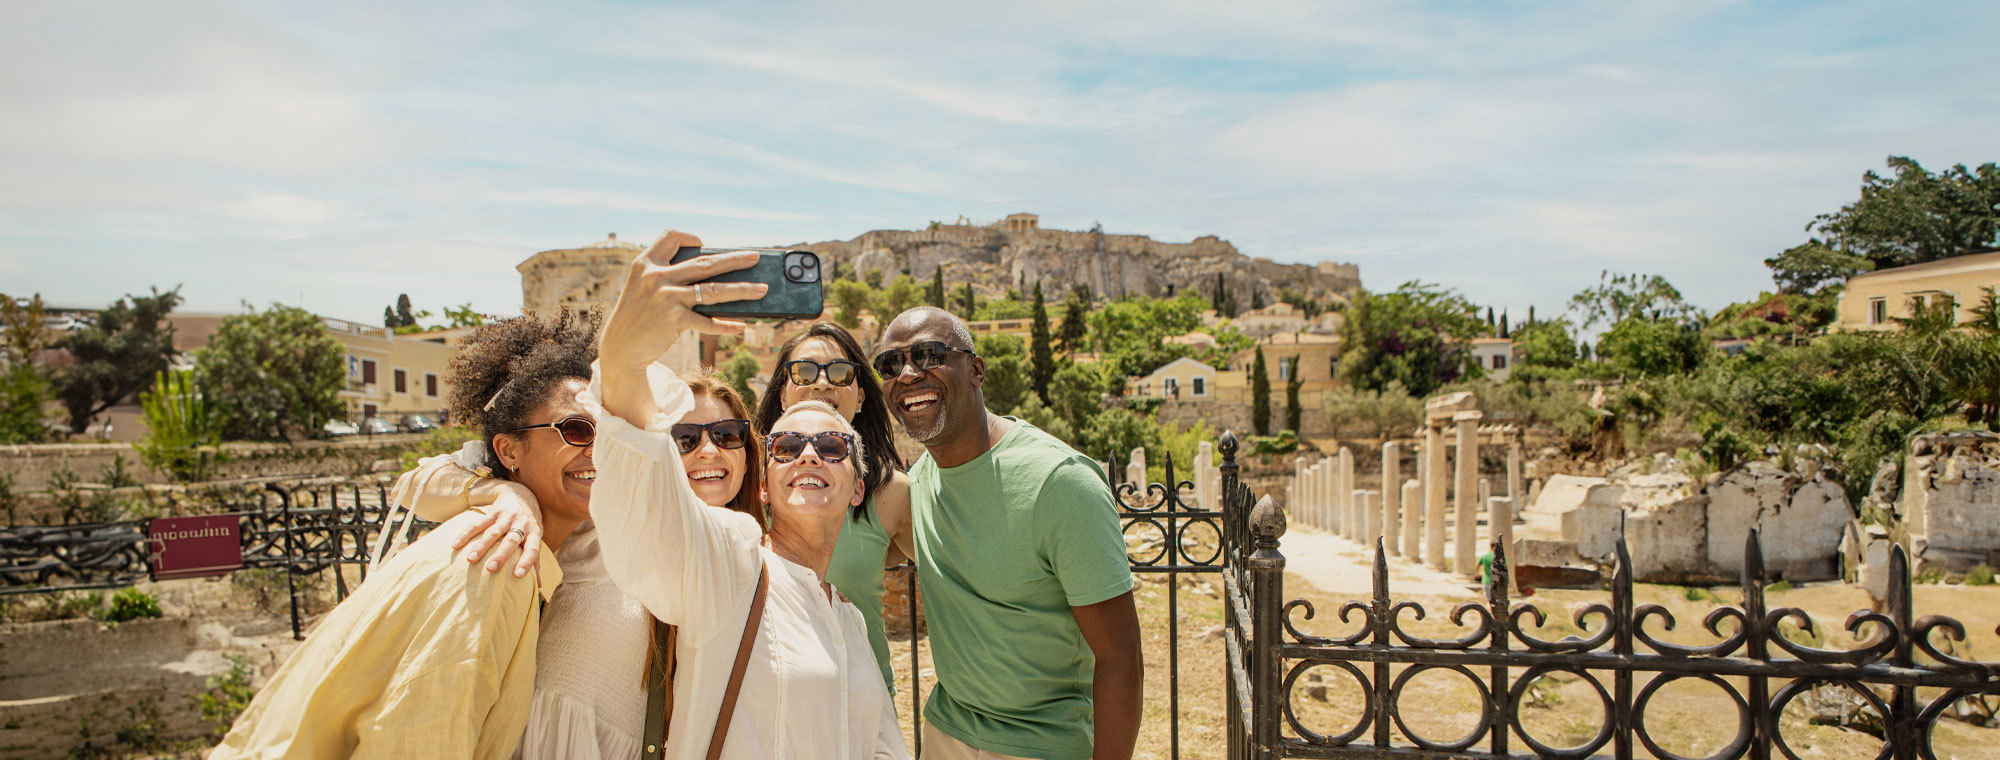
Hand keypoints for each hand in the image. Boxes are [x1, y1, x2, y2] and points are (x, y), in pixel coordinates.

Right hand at [451, 481, 544, 576]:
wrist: (521, 495)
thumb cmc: (529, 524)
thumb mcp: (536, 538)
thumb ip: (536, 560)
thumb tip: (539, 586)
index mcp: (534, 533)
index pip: (533, 549)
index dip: (527, 562)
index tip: (518, 576)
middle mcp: (521, 524)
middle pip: (511, 541)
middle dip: (501, 555)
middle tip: (491, 569)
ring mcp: (506, 518)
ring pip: (493, 532)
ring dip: (481, 546)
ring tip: (471, 559)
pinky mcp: (493, 512)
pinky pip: (478, 523)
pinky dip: (466, 534)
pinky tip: (456, 544)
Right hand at [599, 230, 767, 372]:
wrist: (620, 348)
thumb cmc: (637, 317)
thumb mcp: (643, 289)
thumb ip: (668, 277)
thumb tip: (716, 279)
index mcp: (646, 263)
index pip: (670, 237)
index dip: (689, 238)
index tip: (704, 242)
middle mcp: (656, 276)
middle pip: (704, 263)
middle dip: (734, 260)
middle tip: (755, 258)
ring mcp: (665, 297)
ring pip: (713, 290)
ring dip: (741, 290)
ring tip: (761, 290)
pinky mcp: (673, 320)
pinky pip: (707, 322)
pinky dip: (726, 325)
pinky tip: (741, 327)